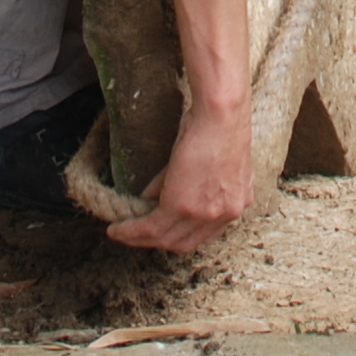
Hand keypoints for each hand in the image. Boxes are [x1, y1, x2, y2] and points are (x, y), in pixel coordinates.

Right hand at [105, 102, 253, 252]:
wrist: (221, 113)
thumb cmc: (219, 122)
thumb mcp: (206, 159)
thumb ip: (184, 184)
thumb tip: (152, 198)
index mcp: (237, 202)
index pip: (205, 233)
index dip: (180, 234)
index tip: (162, 230)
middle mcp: (226, 213)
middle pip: (186, 242)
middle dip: (158, 241)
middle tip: (136, 235)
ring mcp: (206, 213)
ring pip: (167, 239)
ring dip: (140, 239)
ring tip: (122, 233)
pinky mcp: (183, 206)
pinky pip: (152, 227)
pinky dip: (131, 231)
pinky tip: (118, 229)